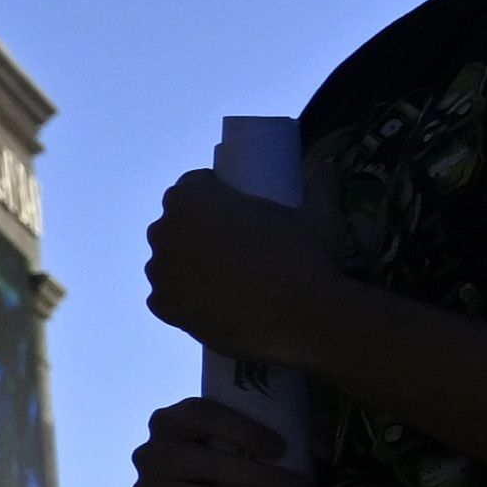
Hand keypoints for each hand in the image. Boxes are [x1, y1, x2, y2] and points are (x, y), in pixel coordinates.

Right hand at [129, 393, 312, 486]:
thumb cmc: (233, 462)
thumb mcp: (255, 440)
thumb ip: (290, 436)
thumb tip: (321, 450)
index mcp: (173, 420)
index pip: (202, 416)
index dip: (241, 430)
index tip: (283, 449)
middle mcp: (150, 452)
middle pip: (202, 463)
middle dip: (258, 479)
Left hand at [139, 169, 347, 363]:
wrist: (299, 318)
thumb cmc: (304, 257)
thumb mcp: (320, 215)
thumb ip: (321, 185)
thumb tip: (328, 167)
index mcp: (190, 198)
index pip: (195, 184)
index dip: (218, 193)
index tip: (240, 208)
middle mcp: (164, 230)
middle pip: (179, 223)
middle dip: (201, 229)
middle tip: (239, 244)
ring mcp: (159, 271)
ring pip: (173, 260)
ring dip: (192, 264)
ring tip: (232, 277)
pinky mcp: (162, 307)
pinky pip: (171, 296)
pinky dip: (188, 298)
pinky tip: (217, 302)